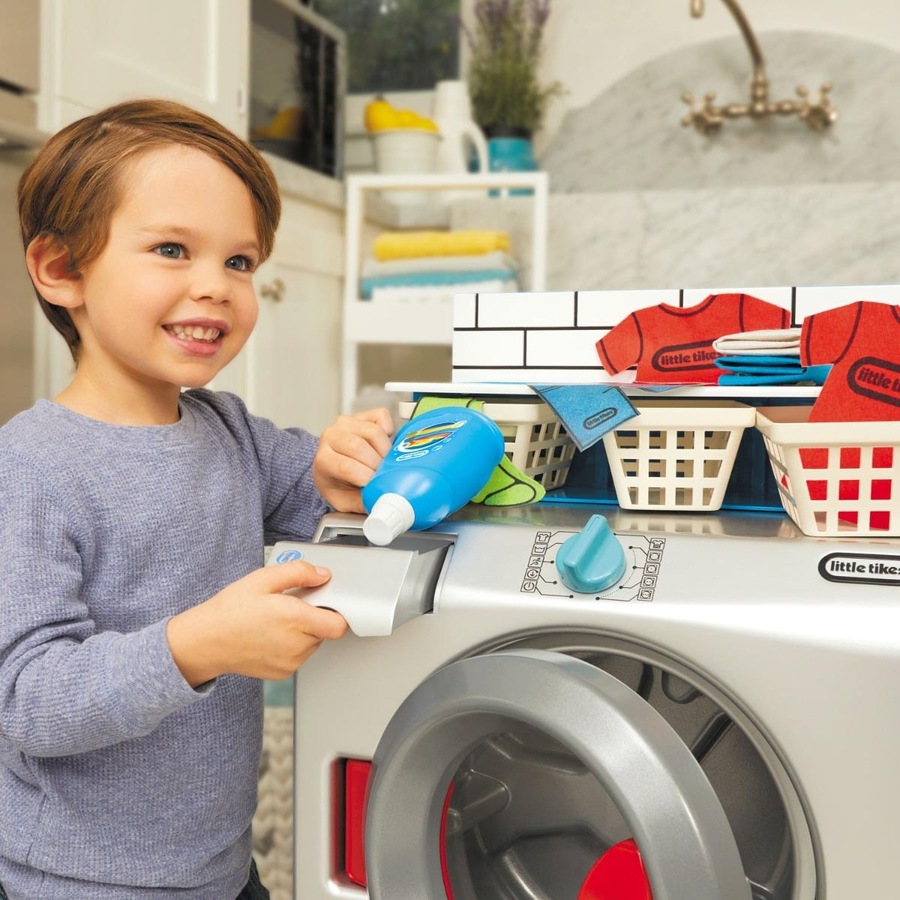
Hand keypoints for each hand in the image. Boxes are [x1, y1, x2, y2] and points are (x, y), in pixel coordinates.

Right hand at [166, 560, 349, 685]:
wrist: (205, 642)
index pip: (339, 625)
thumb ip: (298, 572)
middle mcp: (296, 644)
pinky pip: (300, 656)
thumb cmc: (230, 610)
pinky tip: (272, 634)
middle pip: (326, 631)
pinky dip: (293, 645)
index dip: (338, 612)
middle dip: (316, 617)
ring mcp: (290, 662)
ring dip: (305, 631)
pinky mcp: (283, 673)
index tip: (328, 602)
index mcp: (295, 619)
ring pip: (313, 643)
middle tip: (292, 605)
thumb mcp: (263, 579)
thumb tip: (322, 575)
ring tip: (278, 620)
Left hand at [313, 407, 393, 512]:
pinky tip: (384, 444)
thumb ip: (361, 502)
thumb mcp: (344, 501)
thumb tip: (381, 502)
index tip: (376, 484)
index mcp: (323, 459)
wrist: (333, 464)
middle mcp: (331, 436)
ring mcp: (347, 423)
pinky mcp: (362, 415)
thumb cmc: (338, 483)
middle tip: (385, 474)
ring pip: (373, 432)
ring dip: (385, 450)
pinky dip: (389, 430)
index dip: (366, 477)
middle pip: (359, 447)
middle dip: (377, 463)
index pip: (346, 466)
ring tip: (386, 462)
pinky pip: (381, 417)